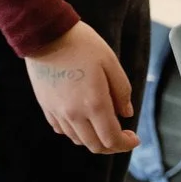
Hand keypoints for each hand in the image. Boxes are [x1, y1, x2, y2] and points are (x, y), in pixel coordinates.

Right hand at [22, 22, 138, 154]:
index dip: (125, 143)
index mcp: (94, 103)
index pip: (111, 139)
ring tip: (103, 124)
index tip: (134, 138)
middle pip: (95, 145)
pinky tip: (83, 119)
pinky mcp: (46, 107)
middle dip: (112, 145)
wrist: (46, 35)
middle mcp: (74, 114)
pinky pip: (62, 130)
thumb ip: (122, 91)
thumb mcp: (111, 62)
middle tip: (122, 135)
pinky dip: (76, 131)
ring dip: (94, 139)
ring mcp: (58, 112)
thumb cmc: (82, 45)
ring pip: (78, 140)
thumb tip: (126, 114)